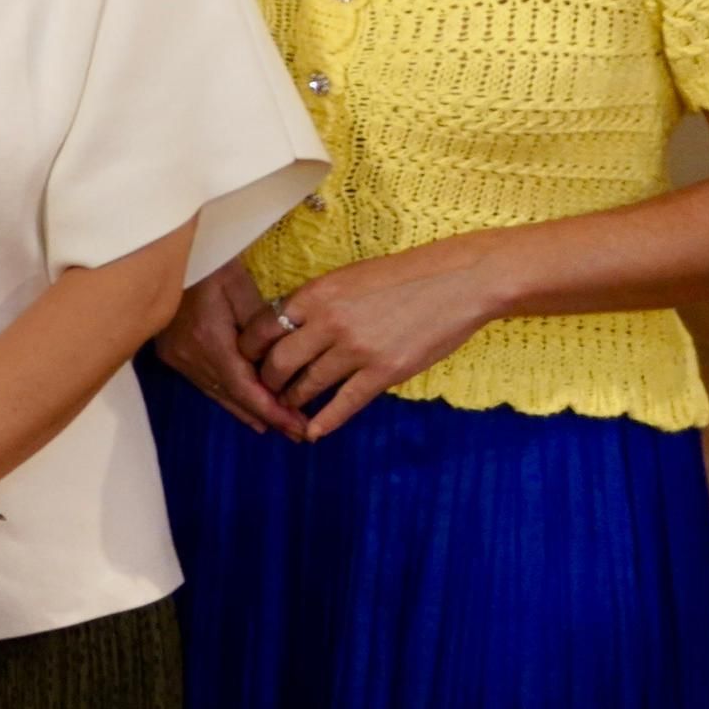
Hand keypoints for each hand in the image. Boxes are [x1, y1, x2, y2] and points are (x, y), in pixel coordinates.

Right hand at [156, 260, 299, 434]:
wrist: (160, 254)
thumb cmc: (206, 261)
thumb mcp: (240, 286)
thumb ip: (260, 325)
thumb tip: (279, 358)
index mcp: (210, 340)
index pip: (245, 388)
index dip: (272, 411)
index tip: (297, 426)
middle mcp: (191, 356)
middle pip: (233, 396)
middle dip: (267, 416)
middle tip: (298, 433)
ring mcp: (178, 357)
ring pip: (218, 393)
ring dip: (248, 410)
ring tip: (278, 427)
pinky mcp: (172, 353)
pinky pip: (205, 382)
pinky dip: (229, 396)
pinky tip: (244, 408)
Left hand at [249, 241, 498, 437]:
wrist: (459, 282)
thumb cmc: (403, 276)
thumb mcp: (347, 278)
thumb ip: (316, 303)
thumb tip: (286, 326)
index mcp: (315, 295)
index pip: (262, 329)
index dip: (250, 351)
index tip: (249, 361)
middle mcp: (329, 323)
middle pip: (278, 363)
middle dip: (267, 381)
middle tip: (267, 389)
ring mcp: (357, 350)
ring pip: (308, 386)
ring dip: (293, 401)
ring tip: (289, 408)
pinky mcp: (385, 372)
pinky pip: (345, 404)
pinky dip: (325, 421)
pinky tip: (314, 432)